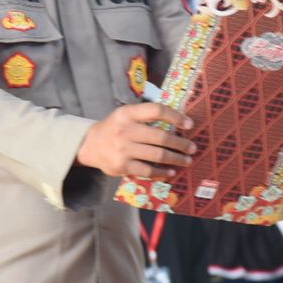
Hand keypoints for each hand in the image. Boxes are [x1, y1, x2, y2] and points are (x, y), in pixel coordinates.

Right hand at [76, 103, 196, 178]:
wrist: (90, 145)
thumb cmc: (115, 128)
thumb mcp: (126, 115)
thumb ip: (146, 116)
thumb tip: (178, 123)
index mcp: (127, 113)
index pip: (156, 111)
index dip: (176, 116)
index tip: (189, 124)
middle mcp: (125, 130)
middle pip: (161, 137)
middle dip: (181, 143)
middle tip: (192, 147)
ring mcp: (123, 149)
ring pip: (158, 155)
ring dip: (176, 158)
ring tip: (187, 160)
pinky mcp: (122, 166)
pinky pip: (148, 170)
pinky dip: (162, 172)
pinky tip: (171, 172)